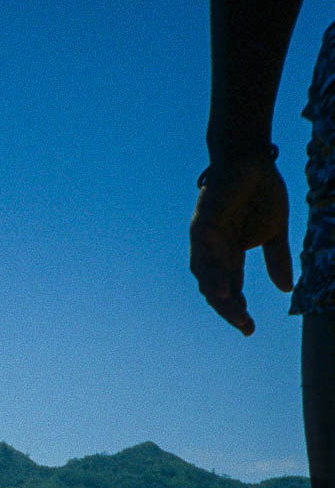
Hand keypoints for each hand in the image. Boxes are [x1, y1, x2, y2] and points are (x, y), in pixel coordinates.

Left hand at [189, 158, 293, 334]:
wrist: (250, 158)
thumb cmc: (261, 190)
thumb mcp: (275, 230)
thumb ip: (276, 259)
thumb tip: (286, 290)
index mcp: (231, 257)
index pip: (231, 291)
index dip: (238, 311)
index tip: (249, 329)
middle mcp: (215, 254)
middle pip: (217, 291)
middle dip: (229, 311)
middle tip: (244, 326)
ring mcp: (205, 243)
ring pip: (207, 279)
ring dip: (219, 298)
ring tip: (233, 313)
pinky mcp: (201, 229)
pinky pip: (202, 258)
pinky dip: (211, 275)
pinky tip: (221, 290)